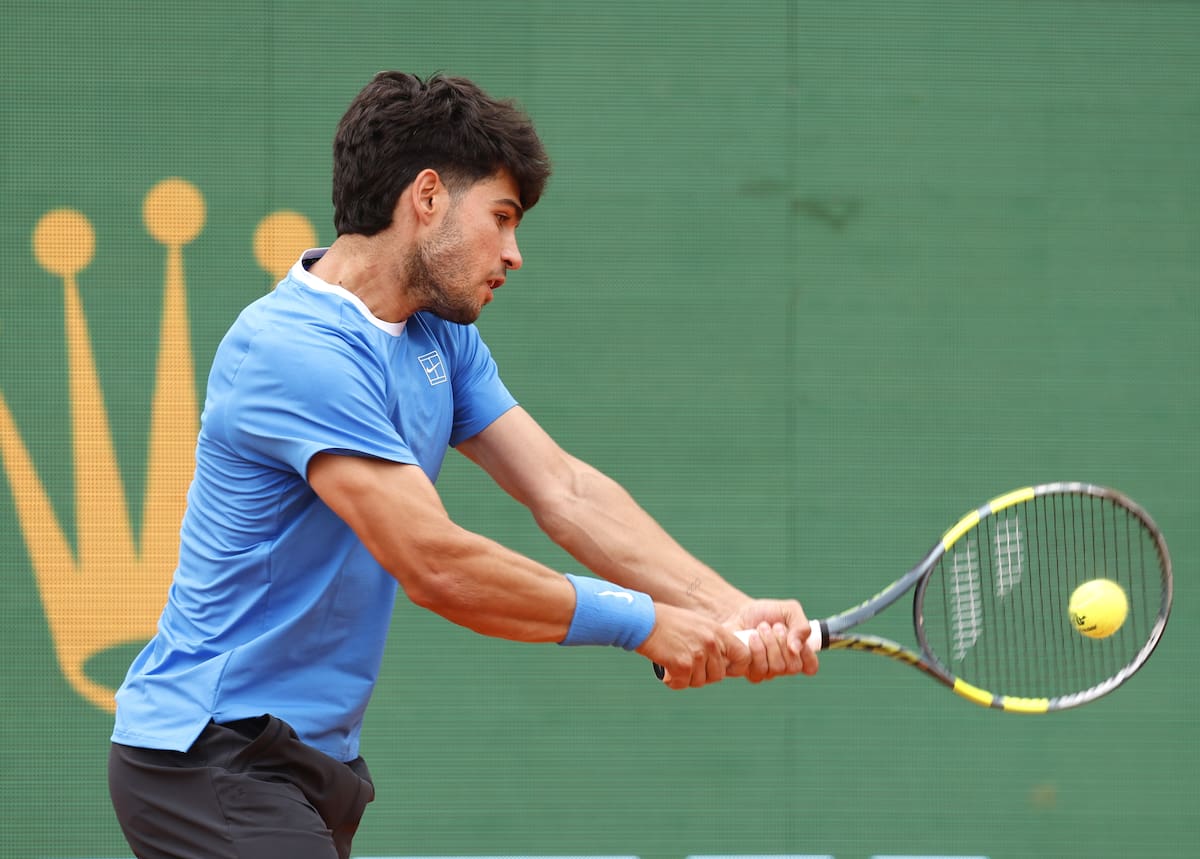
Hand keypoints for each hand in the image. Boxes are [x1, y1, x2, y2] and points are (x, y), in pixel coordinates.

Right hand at [636, 603, 750, 688]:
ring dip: (686, 678)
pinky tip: (666, 672)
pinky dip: (673, 681)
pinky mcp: (682, 664)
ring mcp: (697, 654)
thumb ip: (711, 641)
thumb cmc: (667, 622)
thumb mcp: (697, 624)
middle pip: (718, 675)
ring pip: (699, 681)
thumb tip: (721, 663)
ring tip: (674, 665)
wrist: (643, 621)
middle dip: (703, 675)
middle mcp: (710, 643)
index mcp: (717, 631)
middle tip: (687, 667)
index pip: (743, 655)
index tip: (725, 670)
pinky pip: (682, 684)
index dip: (736, 667)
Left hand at [730, 598, 818, 681]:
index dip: (807, 654)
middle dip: (783, 642)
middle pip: (793, 667)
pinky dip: (756, 649)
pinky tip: (751, 636)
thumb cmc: (766, 612)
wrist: (739, 611)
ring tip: (762, 627)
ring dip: (769, 642)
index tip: (796, 637)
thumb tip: (796, 649)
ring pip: (777, 668)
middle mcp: (784, 666)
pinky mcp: (751, 672)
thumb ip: (801, 627)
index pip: (811, 667)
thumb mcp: (789, 611)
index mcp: (797, 654)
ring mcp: (768, 671)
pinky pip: (759, 670)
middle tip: (776, 626)